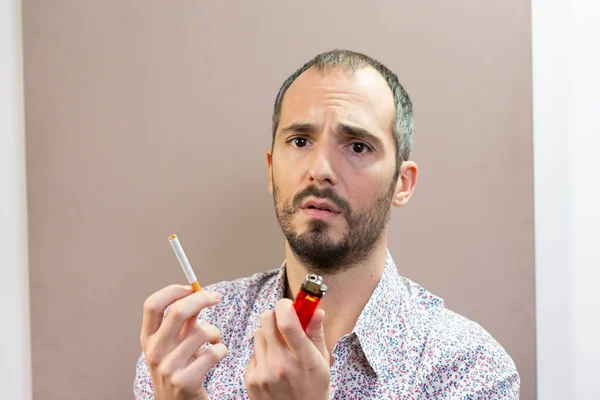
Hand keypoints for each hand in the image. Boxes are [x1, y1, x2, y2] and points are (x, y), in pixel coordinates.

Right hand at [140, 285, 227, 399]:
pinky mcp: (186, 381)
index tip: (191, 288)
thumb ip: (182, 322)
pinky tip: (218, 355)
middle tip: (216, 297)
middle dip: (202, 299)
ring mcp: (168, 368)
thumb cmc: (179, 371)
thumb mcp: (173, 345)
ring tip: (214, 340)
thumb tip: (197, 294)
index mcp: (148, 340)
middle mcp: (154, 352)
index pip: (152, 305)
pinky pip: (214, 352)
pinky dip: (222, 350)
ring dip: (216, 332)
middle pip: (178, 311)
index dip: (173, 291)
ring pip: (202, 332)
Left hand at [244, 298, 329, 399]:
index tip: (289, 304)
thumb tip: (316, 310)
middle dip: (275, 316)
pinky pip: (252, 352)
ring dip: (268, 335)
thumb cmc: (313, 388)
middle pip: (266, 320)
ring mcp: (263, 373)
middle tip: (283, 323)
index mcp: (303, 359)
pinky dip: (262, 353)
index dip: (285, 306)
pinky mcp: (251, 379)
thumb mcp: (322, 362)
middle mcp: (281, 365)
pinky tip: (272, 366)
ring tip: (280, 349)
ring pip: (258, 334)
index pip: (287, 322)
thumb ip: (316, 334)